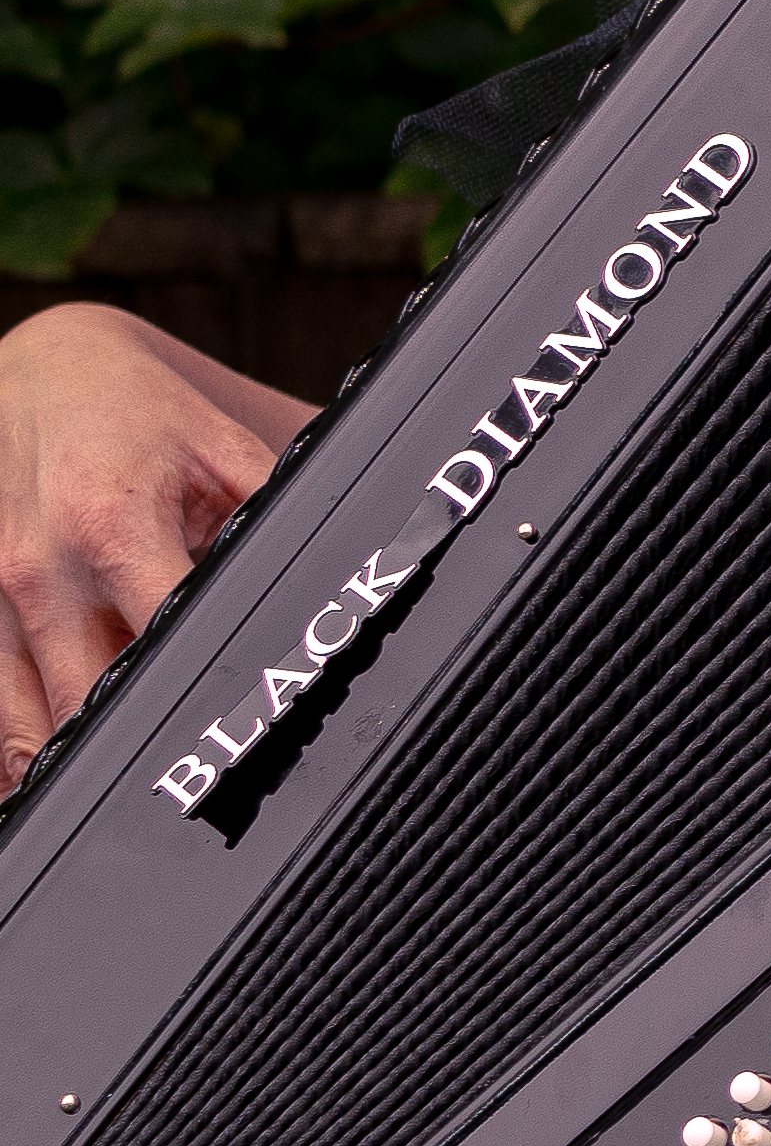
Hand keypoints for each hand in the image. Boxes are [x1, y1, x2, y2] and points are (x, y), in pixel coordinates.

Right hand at [0, 304, 314, 792]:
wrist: (39, 370)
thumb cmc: (139, 411)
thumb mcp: (226, 443)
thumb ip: (279, 509)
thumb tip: (362, 562)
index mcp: (113, 523)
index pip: (167, 636)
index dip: (214, 686)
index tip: (257, 719)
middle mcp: (40, 569)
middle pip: (91, 700)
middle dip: (149, 740)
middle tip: (208, 762)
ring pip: (27, 724)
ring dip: (85, 751)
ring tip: (149, 775)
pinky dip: (29, 741)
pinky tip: (75, 754)